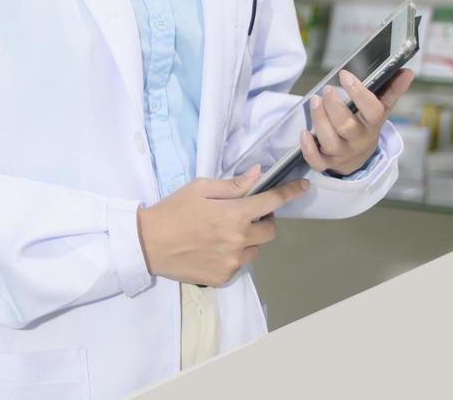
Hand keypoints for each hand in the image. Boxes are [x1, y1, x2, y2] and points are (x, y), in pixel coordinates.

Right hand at [135, 166, 309, 286]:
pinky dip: (232, 255)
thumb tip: (258, 174)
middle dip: (262, 221)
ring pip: (255, 249)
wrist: (148, 243)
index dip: (290, 193)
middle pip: (270, 231)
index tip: (303, 187)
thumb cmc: (172, 210)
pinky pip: (239, 264)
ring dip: (247, 239)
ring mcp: (233, 262)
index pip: (272, 202)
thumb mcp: (199, 188)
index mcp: (234, 214)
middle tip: (242, 215)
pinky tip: (211, 249)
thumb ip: (232, 185)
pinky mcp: (224, 278)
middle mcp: (239, 240)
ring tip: (222, 234)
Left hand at [299, 67, 414, 176]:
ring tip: (315, 100)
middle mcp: (358, 140)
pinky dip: (308, 148)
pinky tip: (304, 132)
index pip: (373, 110)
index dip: (359, 92)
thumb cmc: (366, 125)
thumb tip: (407, 72)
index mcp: (373, 124)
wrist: (359, 157)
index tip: (345, 75)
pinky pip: (316, 161)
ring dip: (319, 119)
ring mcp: (342, 153)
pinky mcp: (327, 163)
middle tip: (326, 89)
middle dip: (333, 106)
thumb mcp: (381, 109)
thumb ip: (392, 90)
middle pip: (346, 126)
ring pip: (329, 141)